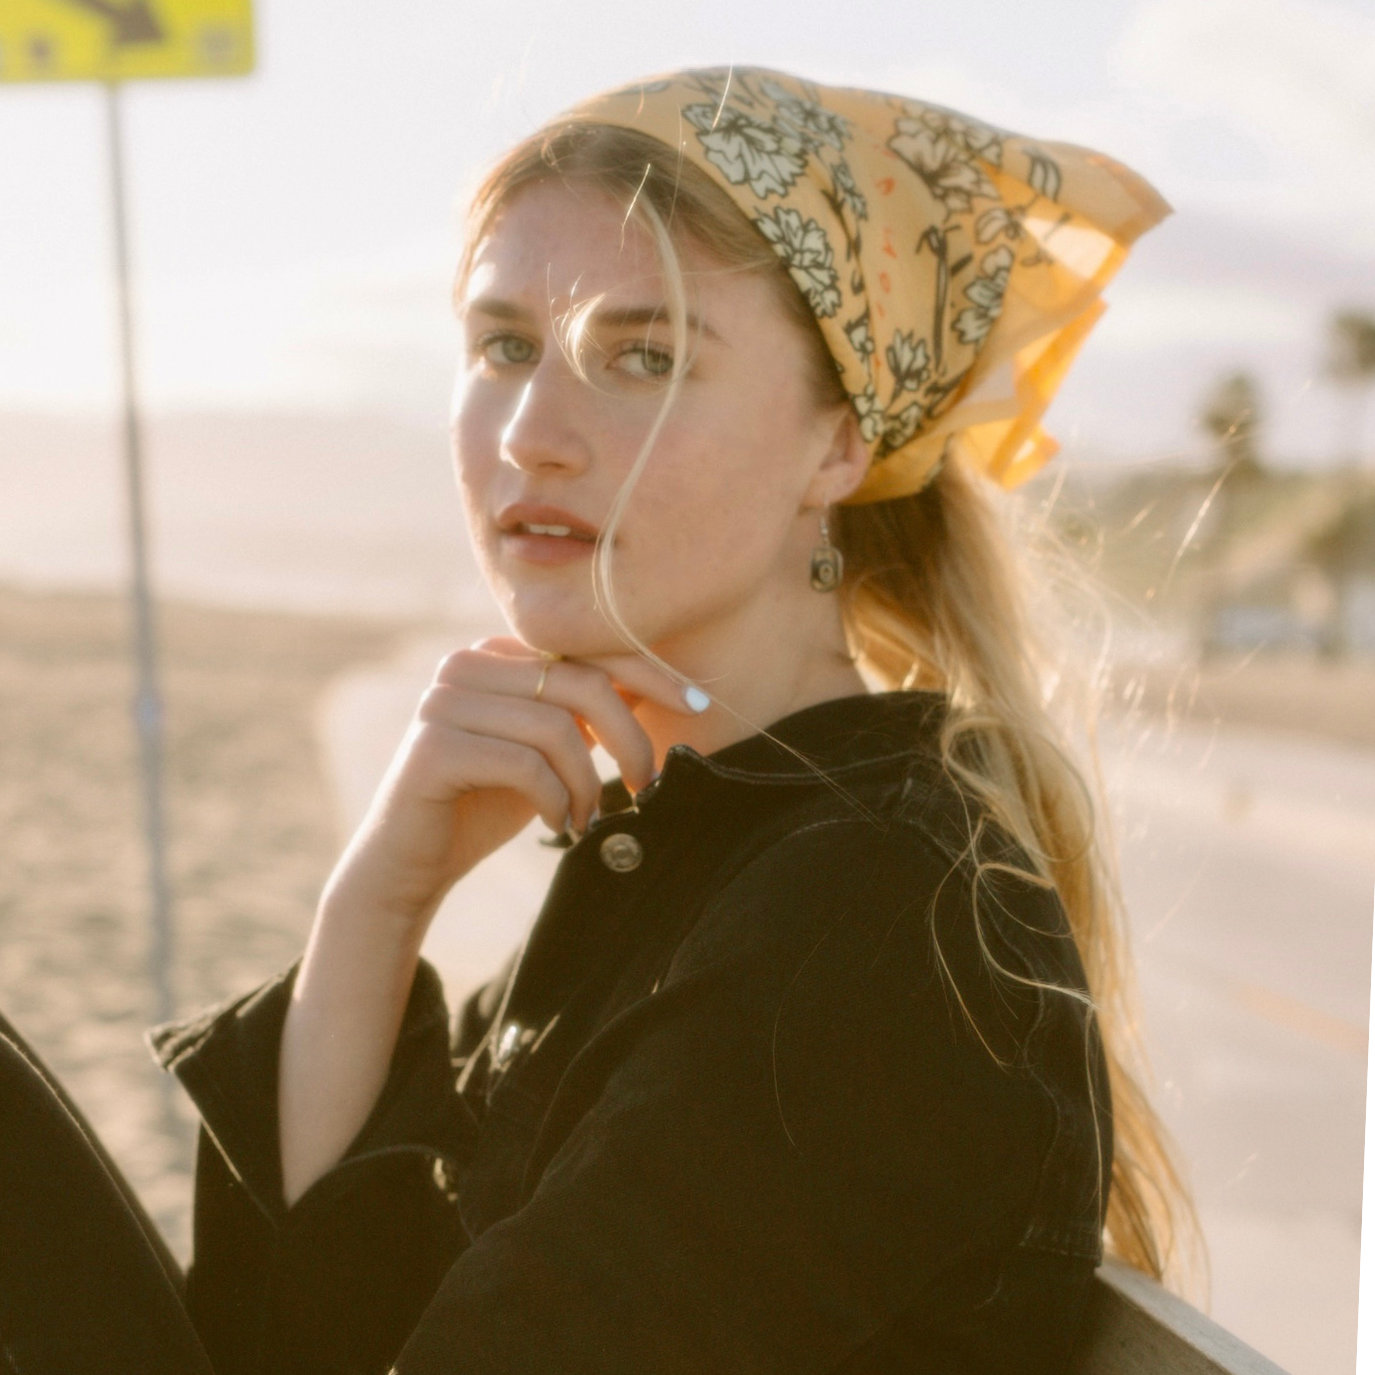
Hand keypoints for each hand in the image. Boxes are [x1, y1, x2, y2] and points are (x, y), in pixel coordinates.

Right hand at [320, 636, 698, 927]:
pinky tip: (554, 825)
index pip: (588, 649)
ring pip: (556, 727)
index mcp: (498, 655)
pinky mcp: (433, 747)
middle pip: (580, 684)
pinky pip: (524, 764)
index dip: (650, 673)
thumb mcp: (548, 749)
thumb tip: (662, 689)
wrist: (412, 862)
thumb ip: (585, 714)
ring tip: (586, 819)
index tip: (698, 705)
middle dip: (630, 740)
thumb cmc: (488, 802)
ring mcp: (444, 701)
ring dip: (588, 784)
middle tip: (647, 787)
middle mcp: (467, 664)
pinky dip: (555, 800)